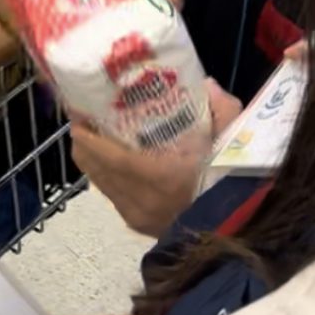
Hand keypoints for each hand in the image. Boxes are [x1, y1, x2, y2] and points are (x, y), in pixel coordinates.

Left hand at [70, 76, 236, 237]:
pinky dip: (104, 174)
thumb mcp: (234, 142)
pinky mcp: (137, 223)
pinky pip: (110, 194)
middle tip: (83, 114)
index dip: (89, 134)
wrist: (236, 230)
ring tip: (91, 132)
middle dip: (84, 139)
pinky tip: (109, 158)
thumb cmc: (233, 184)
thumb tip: (205, 84)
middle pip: (95, 167)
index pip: (110, 156)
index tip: (78, 110)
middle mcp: (141, 200)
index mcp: (161, 178)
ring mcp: (137, 215)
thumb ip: (223, 110)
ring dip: (91, 156)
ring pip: (99, 181)